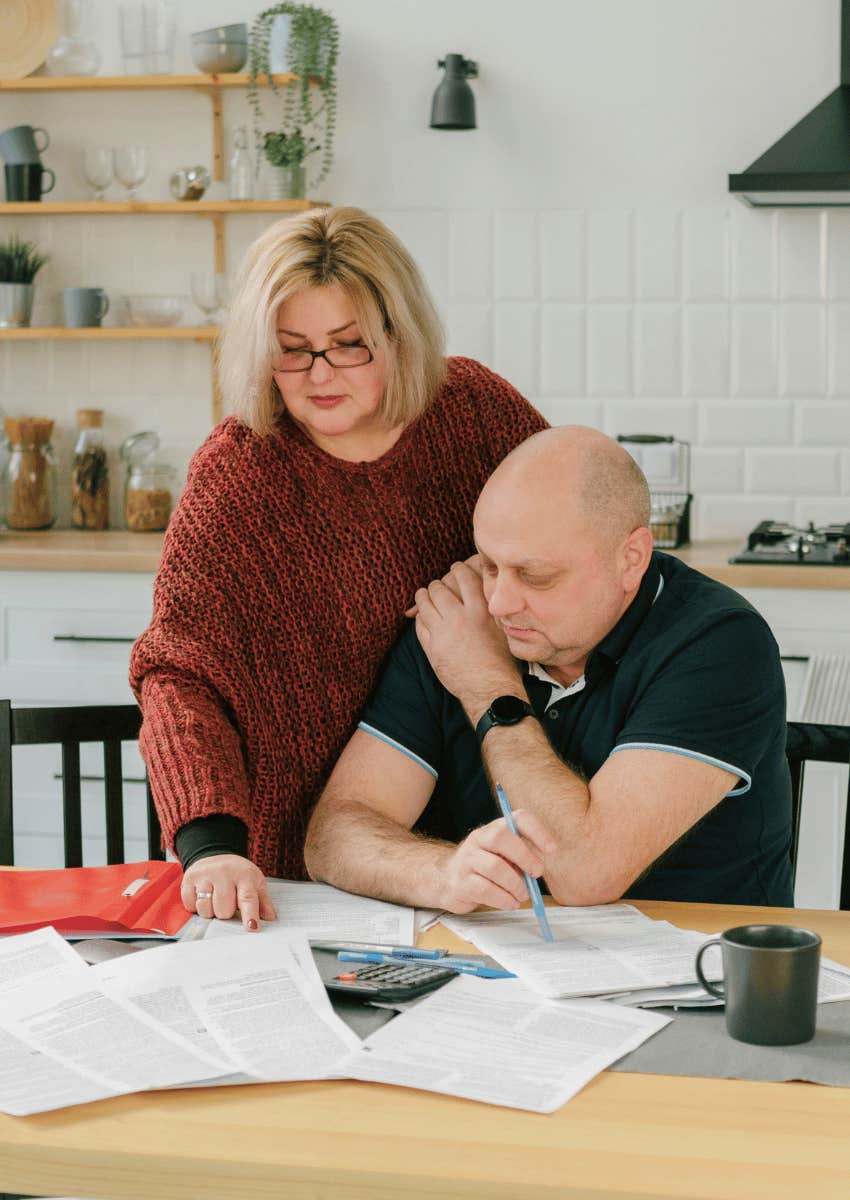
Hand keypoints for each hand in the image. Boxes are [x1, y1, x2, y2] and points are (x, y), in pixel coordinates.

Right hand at [181, 854, 276, 930]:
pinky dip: (195, 906)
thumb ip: (262, 901)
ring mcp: (205, 875)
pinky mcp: (189, 879)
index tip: (252, 928)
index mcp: (244, 875)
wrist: (215, 854)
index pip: (247, 898)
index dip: (250, 915)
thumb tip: (269, 918)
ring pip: (206, 909)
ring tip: (215, 899)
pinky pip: (190, 905)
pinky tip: (203, 896)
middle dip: (226, 912)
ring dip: (210, 911)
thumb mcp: (255, 882)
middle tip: (227, 902)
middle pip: (224, 910)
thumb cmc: (237, 873)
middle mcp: (224, 873)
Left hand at [413, 560, 518, 712]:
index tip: (455, 568)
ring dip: (423, 596)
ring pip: (425, 604)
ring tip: (424, 594)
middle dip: (437, 584)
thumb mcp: (504, 628)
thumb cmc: (503, 661)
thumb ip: (493, 606)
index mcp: (480, 610)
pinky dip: (420, 617)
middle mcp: (459, 618)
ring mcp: (442, 634)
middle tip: (437, 585)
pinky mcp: (432, 649)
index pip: (464, 577)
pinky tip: (423, 616)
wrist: (491, 690)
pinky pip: (419, 625)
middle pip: (439, 588)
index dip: (458, 569)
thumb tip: (487, 588)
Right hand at [441, 809, 554, 913]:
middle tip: (536, 874)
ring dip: (515, 884)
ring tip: (522, 894)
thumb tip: (538, 870)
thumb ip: (522, 858)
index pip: (518, 818)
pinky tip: (510, 902)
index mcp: (495, 829)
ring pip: (494, 867)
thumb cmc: (485, 869)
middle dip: (524, 856)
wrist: (447, 880)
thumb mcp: (505, 857)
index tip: (551, 850)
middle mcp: (479, 839)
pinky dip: (503, 899)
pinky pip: (484, 889)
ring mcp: (467, 860)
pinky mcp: (461, 883)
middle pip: (500, 837)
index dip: (537, 831)